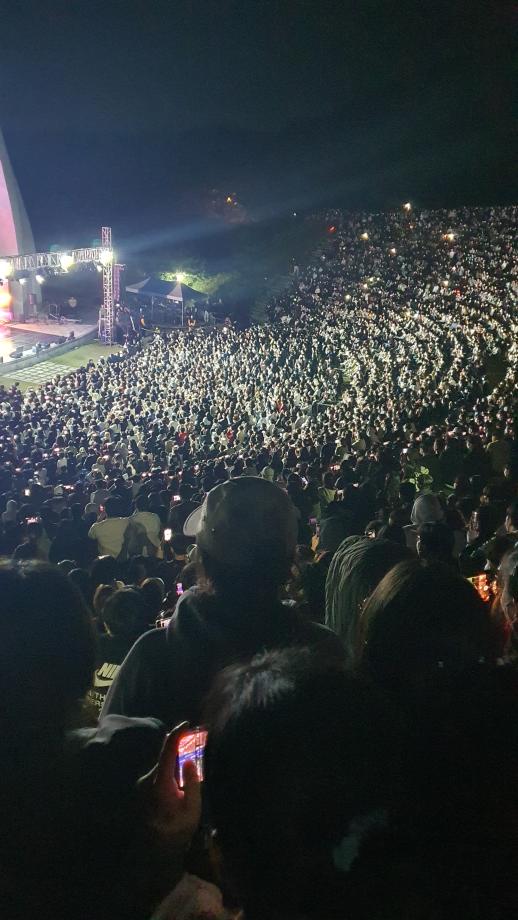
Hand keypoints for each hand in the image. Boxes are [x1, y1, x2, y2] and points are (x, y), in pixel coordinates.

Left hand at [139, 723, 201, 849]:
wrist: (154, 852)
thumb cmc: (177, 830)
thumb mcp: (192, 809)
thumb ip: (191, 782)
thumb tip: (188, 760)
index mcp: (159, 782)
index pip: (168, 750)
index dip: (178, 733)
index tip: (189, 723)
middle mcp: (147, 779)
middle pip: (165, 755)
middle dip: (181, 746)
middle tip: (198, 741)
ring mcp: (143, 784)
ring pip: (162, 764)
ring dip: (176, 759)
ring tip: (192, 759)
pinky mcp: (143, 789)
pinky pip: (159, 773)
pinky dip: (170, 769)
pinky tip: (181, 776)